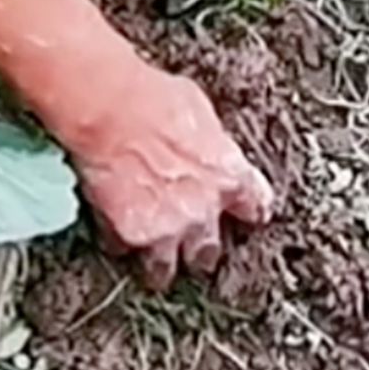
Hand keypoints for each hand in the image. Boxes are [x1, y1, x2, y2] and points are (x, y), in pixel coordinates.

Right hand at [52, 55, 276, 289]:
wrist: (113, 111)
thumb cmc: (156, 100)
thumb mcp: (203, 115)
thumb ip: (212, 146)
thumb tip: (207, 148)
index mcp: (231, 177)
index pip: (255, 206)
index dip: (250, 212)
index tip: (248, 217)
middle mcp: (204, 210)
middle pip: (209, 252)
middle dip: (200, 251)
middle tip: (192, 249)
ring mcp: (167, 227)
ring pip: (166, 269)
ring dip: (161, 266)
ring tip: (156, 269)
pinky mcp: (132, 235)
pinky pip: (125, 249)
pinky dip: (120, 243)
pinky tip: (116, 234)